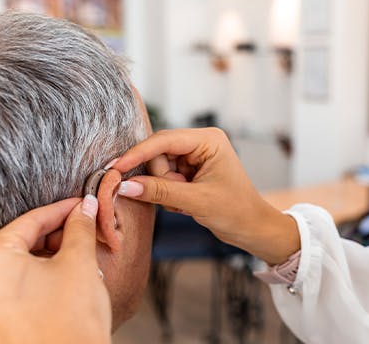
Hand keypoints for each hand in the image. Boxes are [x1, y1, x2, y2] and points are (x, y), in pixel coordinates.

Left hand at [0, 196, 110, 343]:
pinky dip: (41, 274)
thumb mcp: (80, 262)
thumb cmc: (71, 321)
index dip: (62, 209)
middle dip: (57, 233)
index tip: (84, 204)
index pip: (29, 221)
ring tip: (82, 254)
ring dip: (51, 253)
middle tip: (86, 228)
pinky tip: (68, 274)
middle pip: (21, 241)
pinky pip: (16, 284)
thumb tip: (86, 207)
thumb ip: (80, 228)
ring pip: (19, 263)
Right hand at [113, 128, 299, 264]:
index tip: (117, 167)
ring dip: (165, 189)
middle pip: (158, 153)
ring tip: (185, 203)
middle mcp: (201, 143)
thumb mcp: (196, 201)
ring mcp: (195, 157)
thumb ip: (160, 191)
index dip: (138, 154)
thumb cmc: (235, 211)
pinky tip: (185, 204)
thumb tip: (126, 185)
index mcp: (208, 140)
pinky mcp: (190, 171)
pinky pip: (164, 179)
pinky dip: (168, 193)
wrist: (252, 228)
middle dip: (160, 179)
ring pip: (158, 168)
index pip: (164, 140)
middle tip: (176, 198)